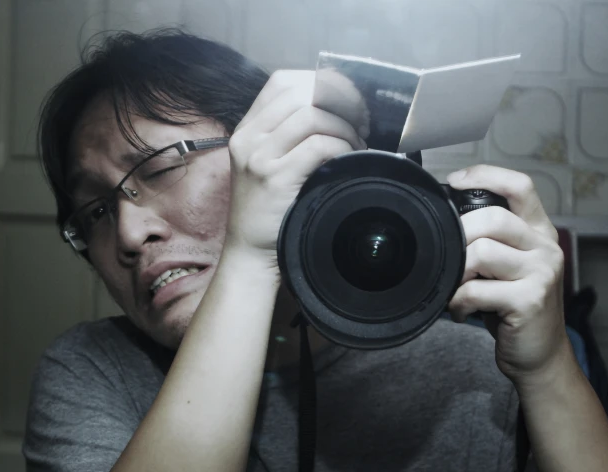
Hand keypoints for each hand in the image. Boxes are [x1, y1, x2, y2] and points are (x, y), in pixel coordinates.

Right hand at [225, 70, 366, 266]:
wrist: (249, 253)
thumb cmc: (268, 211)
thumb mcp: (267, 165)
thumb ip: (289, 137)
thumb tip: (338, 110)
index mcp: (246, 129)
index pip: (283, 81)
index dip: (320, 81)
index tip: (347, 99)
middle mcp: (248, 137)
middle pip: (301, 93)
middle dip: (340, 101)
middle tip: (362, 121)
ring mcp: (259, 157)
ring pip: (312, 115)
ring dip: (345, 126)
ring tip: (358, 144)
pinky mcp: (275, 178)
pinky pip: (318, 145)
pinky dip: (342, 147)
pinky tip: (350, 159)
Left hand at [446, 165, 569, 385]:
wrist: (541, 355)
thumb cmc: (516, 308)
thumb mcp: (509, 267)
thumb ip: (491, 241)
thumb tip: (446, 221)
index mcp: (539, 232)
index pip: (520, 186)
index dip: (485, 175)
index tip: (454, 181)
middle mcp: (545, 247)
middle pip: (491, 219)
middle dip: (457, 235)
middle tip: (447, 257)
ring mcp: (540, 273)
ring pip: (480, 253)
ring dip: (455, 273)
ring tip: (454, 289)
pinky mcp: (529, 301)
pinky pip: (475, 290)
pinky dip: (457, 302)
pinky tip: (460, 311)